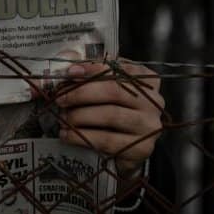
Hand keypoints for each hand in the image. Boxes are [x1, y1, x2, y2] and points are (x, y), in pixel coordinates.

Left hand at [53, 60, 163, 180]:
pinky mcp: (142, 148)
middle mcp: (153, 100)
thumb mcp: (104, 87)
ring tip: (63, 117)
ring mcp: (149, 125)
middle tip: (61, 98)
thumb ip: (89, 72)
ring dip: (80, 115)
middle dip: (81, 93)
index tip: (70, 72)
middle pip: (113, 91)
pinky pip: (107, 140)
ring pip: (110, 115)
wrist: (126, 148)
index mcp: (145, 79)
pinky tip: (67, 134)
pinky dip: (82, 136)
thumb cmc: (112, 110)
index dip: (92, 68)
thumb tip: (68, 66)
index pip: (118, 68)